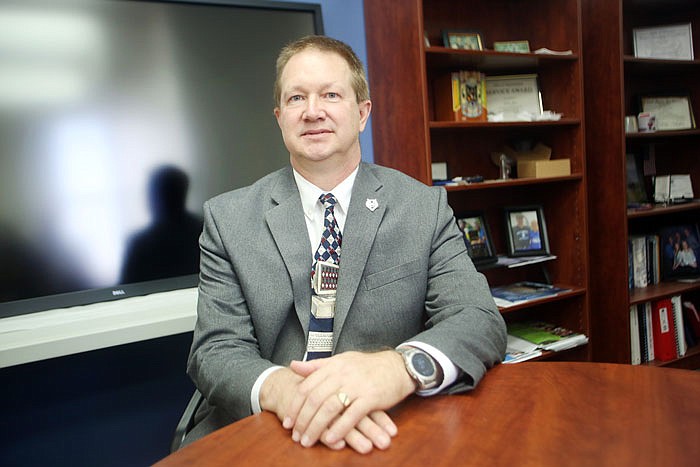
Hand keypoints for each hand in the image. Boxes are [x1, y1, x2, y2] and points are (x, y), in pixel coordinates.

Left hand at [284, 350, 415, 451]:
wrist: (397, 366)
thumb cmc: (368, 366)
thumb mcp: (341, 361)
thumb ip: (317, 366)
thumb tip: (293, 365)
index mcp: (333, 366)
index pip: (306, 387)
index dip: (295, 406)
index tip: (288, 422)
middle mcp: (342, 374)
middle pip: (314, 399)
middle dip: (303, 420)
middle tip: (296, 436)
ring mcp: (356, 385)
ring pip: (330, 408)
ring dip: (316, 427)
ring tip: (308, 441)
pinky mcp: (371, 397)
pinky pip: (351, 415)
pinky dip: (339, 429)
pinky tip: (331, 440)